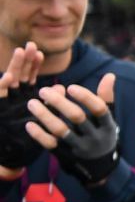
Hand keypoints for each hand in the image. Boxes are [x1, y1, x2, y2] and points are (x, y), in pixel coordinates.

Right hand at [0, 42, 46, 178]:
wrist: (13, 155)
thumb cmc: (29, 137)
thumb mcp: (43, 117)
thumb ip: (51, 102)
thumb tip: (61, 87)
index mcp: (24, 98)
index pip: (28, 78)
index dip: (33, 65)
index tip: (40, 52)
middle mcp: (13, 99)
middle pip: (18, 76)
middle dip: (23, 61)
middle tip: (30, 46)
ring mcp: (5, 104)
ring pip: (7, 82)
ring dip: (13, 67)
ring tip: (19, 53)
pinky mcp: (0, 109)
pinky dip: (1, 86)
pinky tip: (8, 77)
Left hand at [28, 77, 120, 185]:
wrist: (101, 169)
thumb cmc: (102, 136)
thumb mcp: (108, 120)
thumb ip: (106, 98)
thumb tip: (110, 75)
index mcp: (107, 125)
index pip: (99, 109)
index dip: (85, 97)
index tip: (70, 87)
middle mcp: (95, 137)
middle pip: (77, 117)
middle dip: (59, 102)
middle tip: (43, 90)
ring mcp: (80, 148)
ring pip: (61, 130)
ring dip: (45, 115)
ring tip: (32, 103)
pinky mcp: (66, 155)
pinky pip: (50, 144)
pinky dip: (39, 134)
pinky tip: (30, 124)